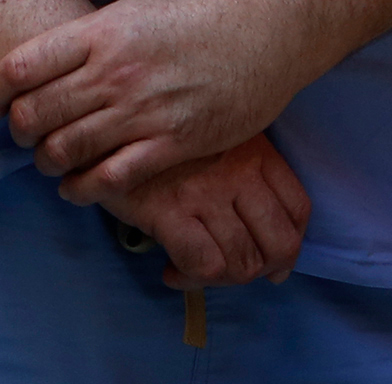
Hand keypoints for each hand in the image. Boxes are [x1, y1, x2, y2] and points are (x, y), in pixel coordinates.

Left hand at [0, 0, 326, 194]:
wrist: (273, 21)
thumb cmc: (206, 2)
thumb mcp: (138, 1)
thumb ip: (98, 30)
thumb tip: (63, 51)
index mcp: (100, 30)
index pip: (22, 66)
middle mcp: (115, 72)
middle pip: (38, 112)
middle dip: (18, 129)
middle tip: (18, 133)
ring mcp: (146, 109)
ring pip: (70, 148)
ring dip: (48, 161)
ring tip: (46, 160)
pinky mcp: (178, 141)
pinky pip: (116, 176)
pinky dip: (87, 189)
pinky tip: (77, 190)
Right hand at [90, 132, 310, 287]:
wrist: (94, 111)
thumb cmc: (149, 125)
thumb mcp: (206, 131)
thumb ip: (235, 162)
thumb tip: (252, 218)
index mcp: (253, 148)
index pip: (297, 207)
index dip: (291, 244)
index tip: (273, 262)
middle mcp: (238, 171)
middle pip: (279, 243)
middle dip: (262, 270)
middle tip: (235, 272)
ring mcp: (205, 192)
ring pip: (242, 261)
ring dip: (222, 281)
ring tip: (196, 274)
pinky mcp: (169, 209)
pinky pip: (203, 265)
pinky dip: (192, 280)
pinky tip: (172, 273)